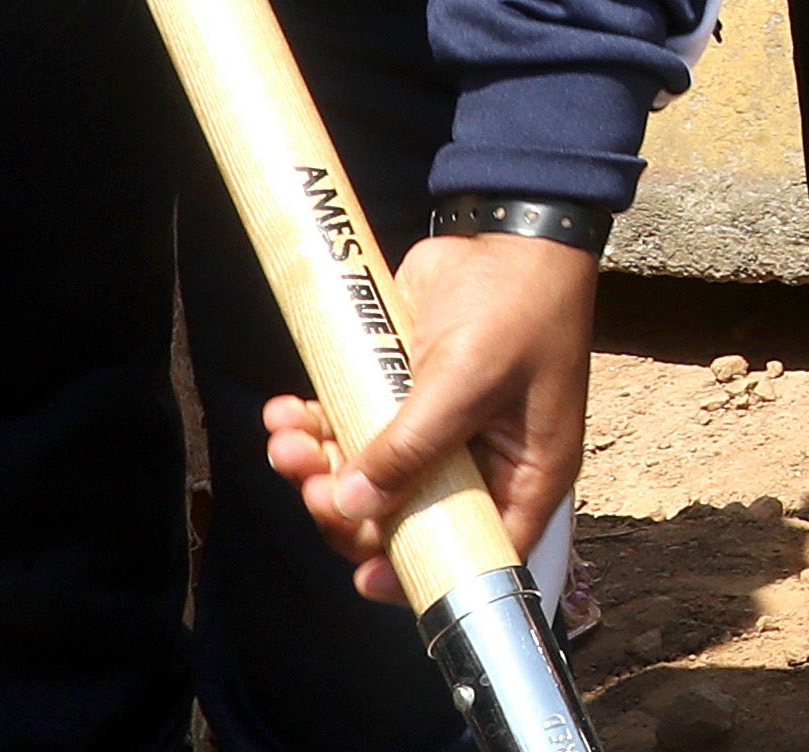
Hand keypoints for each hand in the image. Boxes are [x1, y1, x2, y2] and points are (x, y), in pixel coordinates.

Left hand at [263, 229, 594, 592]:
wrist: (506, 231)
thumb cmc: (518, 305)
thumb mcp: (471, 377)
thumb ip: (414, 444)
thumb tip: (355, 504)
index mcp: (522, 471)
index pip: (479, 549)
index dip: (424, 572)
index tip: (366, 577)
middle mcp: (479, 462)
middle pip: (403, 520)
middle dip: (346, 507)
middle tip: (311, 482)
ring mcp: (436, 431)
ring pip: (363, 479)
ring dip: (314, 465)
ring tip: (286, 437)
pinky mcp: (397, 396)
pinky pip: (346, 430)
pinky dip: (311, 427)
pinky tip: (285, 411)